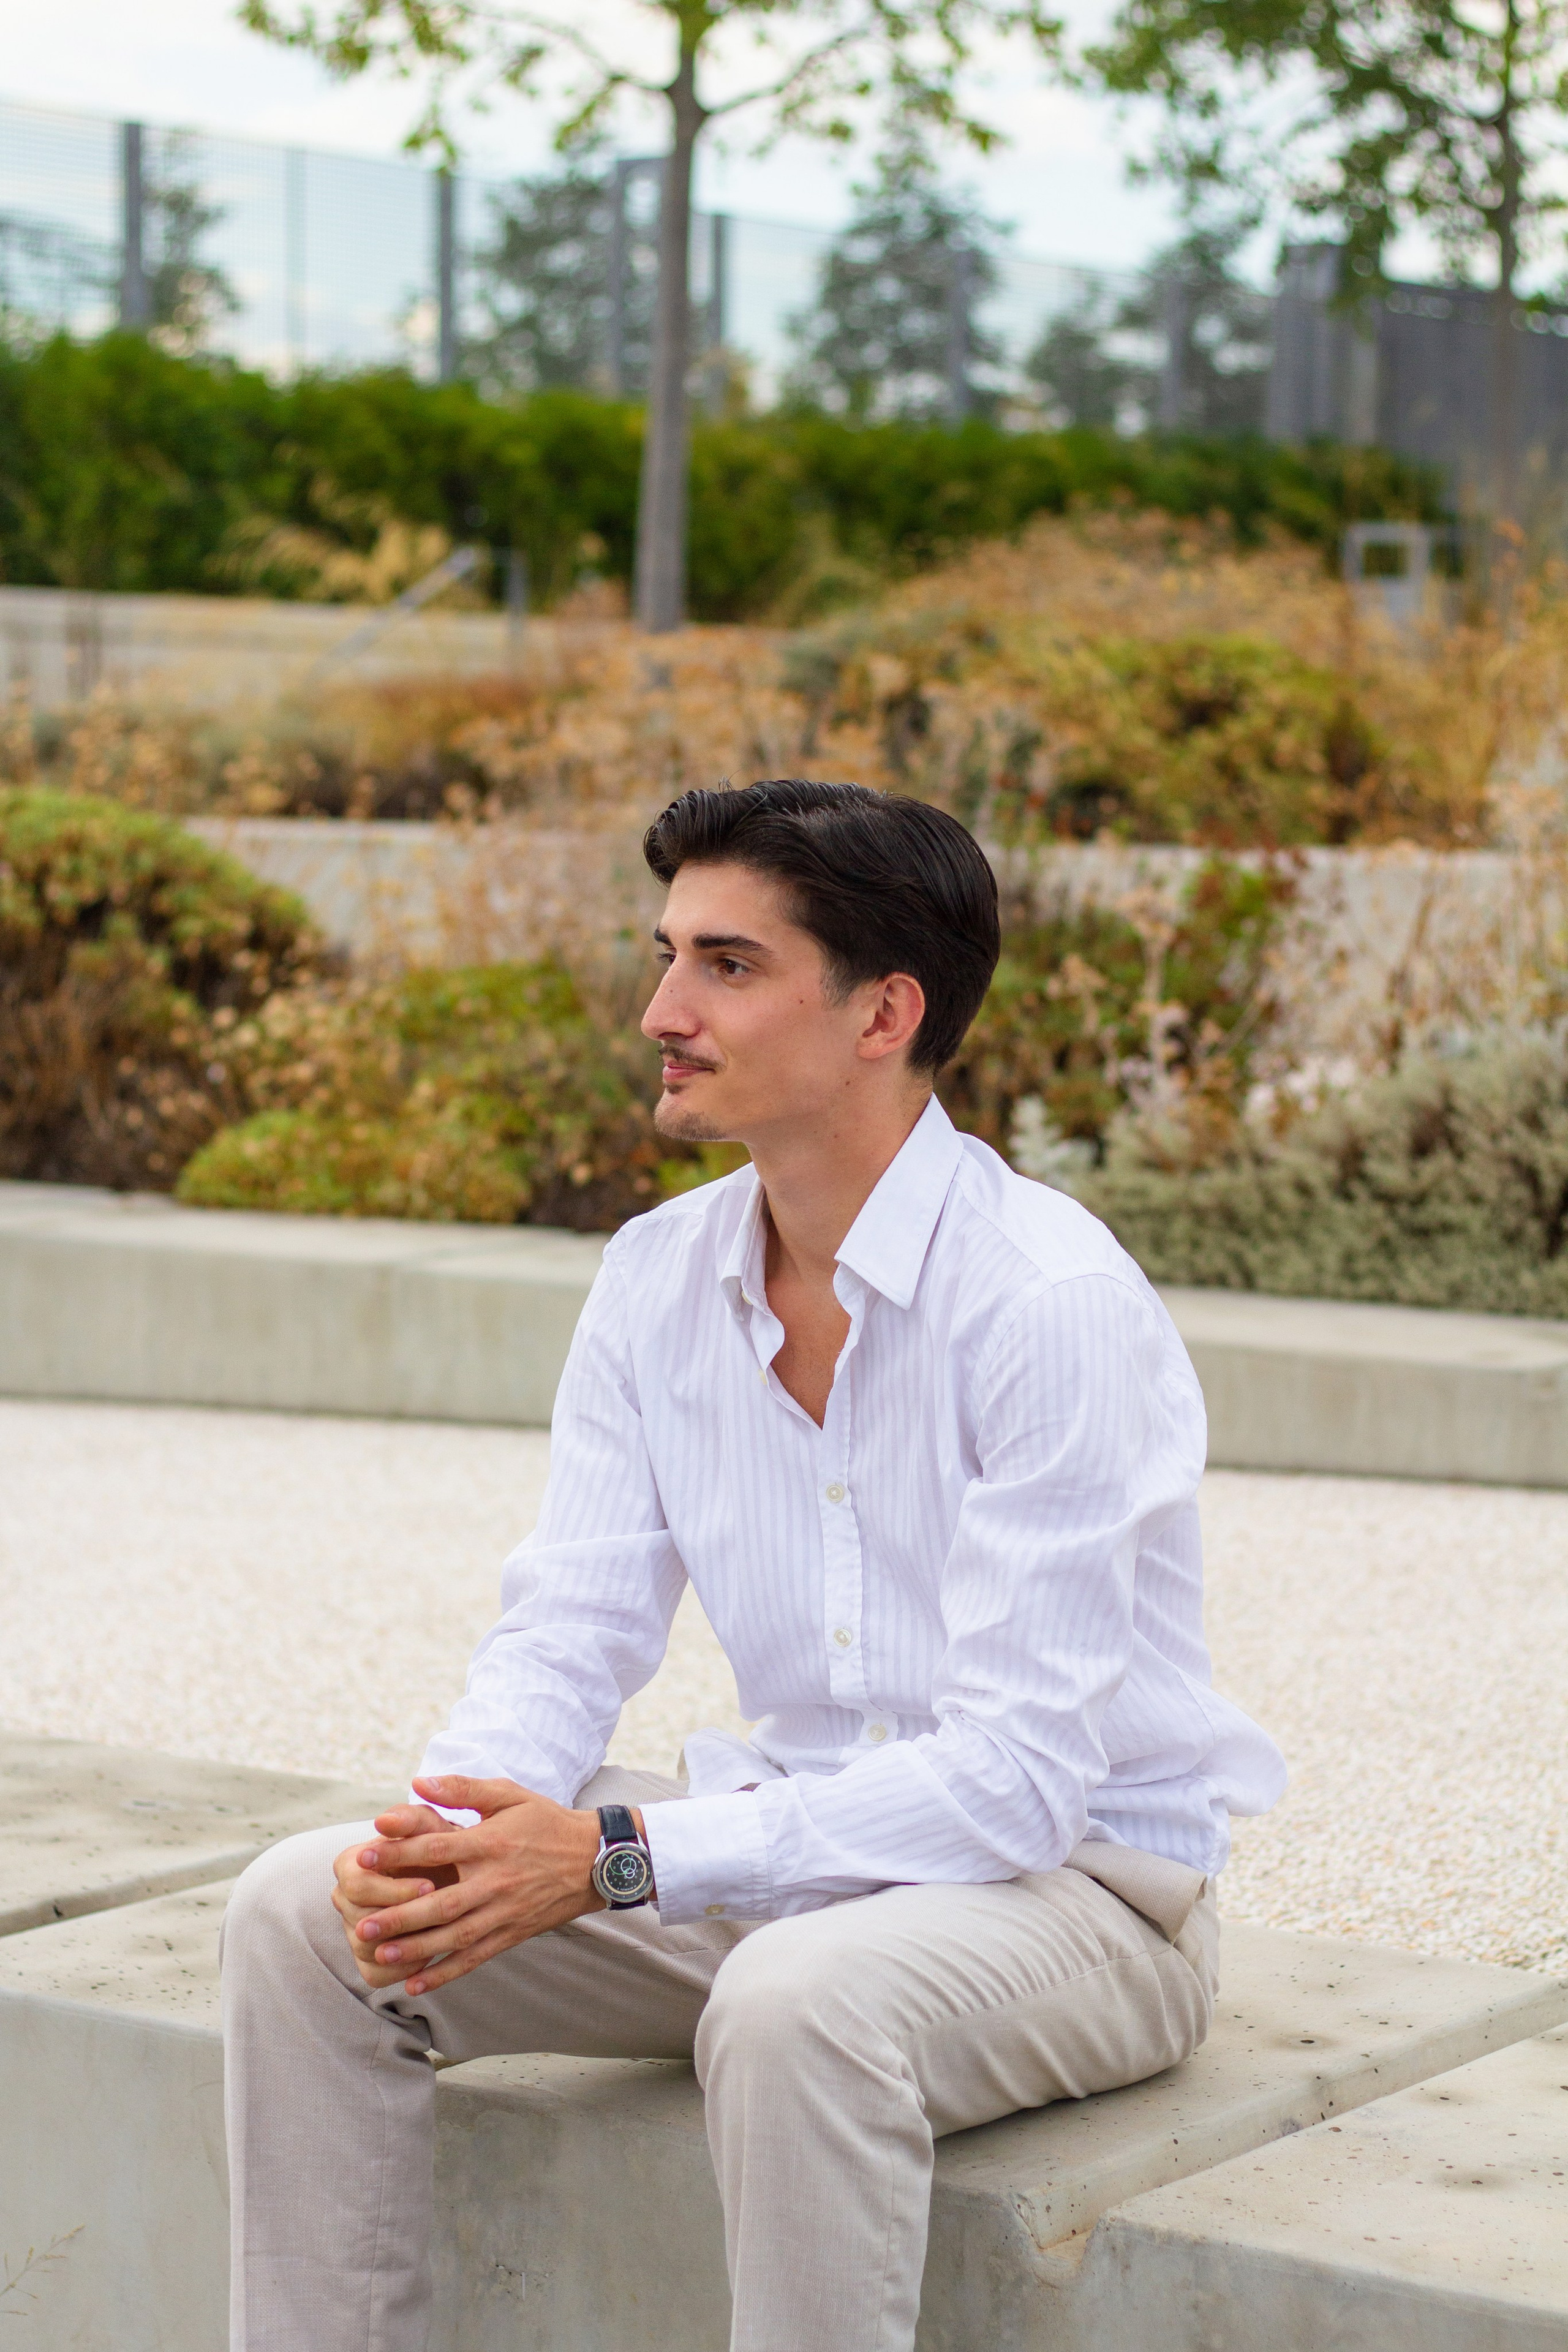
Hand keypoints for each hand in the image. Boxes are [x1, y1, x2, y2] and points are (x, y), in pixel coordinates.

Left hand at [332, 1775, 607, 1996]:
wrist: (595, 1859)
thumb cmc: (546, 1821)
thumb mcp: (509, 1795)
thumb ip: (463, 1789)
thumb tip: (418, 1783)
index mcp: (491, 1843)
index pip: (437, 1847)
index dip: (399, 1853)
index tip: (364, 1857)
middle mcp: (496, 1881)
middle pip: (440, 1903)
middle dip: (399, 1916)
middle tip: (361, 1926)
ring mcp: (504, 1911)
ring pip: (454, 1936)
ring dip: (416, 1948)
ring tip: (379, 1955)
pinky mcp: (512, 1934)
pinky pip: (475, 1957)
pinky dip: (445, 1972)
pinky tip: (416, 1984)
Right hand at [332, 1804, 454, 1989]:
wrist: (457, 1876)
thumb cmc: (442, 1844)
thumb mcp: (431, 1826)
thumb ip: (409, 1819)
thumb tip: (384, 1820)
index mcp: (349, 1864)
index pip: (356, 1884)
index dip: (394, 1889)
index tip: (430, 1886)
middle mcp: (343, 1899)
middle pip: (360, 1920)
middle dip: (402, 1919)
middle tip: (440, 1916)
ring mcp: (352, 1931)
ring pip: (368, 1949)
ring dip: (406, 1945)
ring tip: (441, 1937)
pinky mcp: (367, 1960)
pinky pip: (377, 1974)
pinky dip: (403, 1969)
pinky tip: (432, 1956)